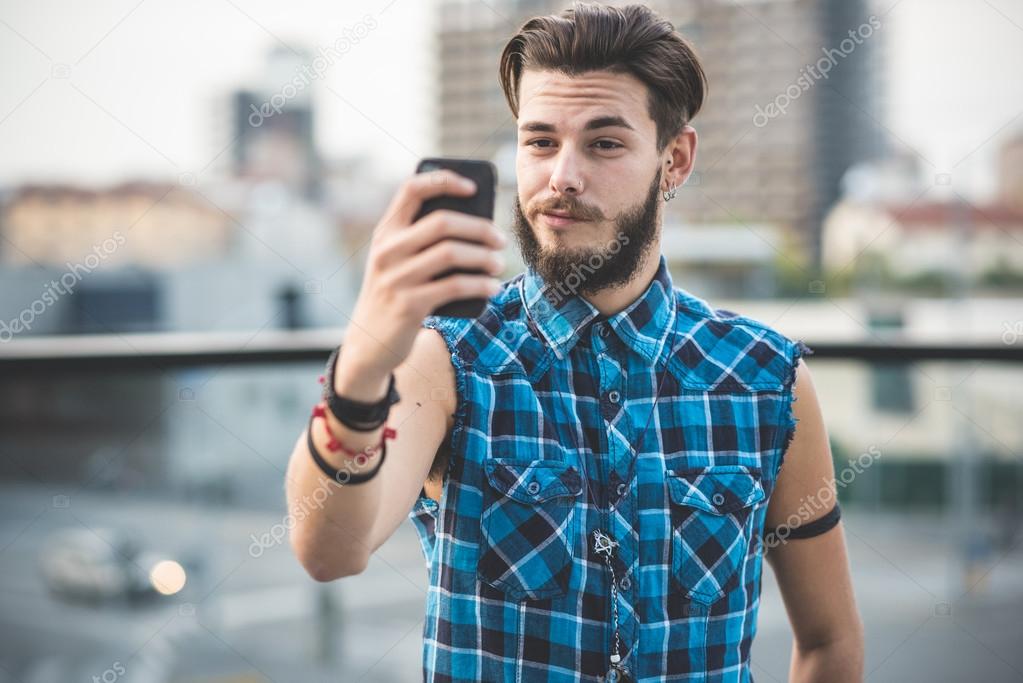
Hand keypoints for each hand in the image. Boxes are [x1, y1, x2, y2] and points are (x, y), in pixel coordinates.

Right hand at [337, 169, 506, 392]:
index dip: (445, 181)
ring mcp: (396, 278)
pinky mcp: (408, 305)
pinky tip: (492, 287)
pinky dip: (480, 284)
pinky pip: (454, 286)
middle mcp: (387, 251)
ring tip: (498, 264)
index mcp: (385, 232)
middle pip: (442, 222)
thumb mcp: (396, 263)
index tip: (473, 188)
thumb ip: (421, 241)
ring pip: (452, 253)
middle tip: (499, 240)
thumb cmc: (395, 295)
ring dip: (484, 257)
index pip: (412, 189)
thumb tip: (477, 225)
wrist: (368, 344)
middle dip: (479, 228)